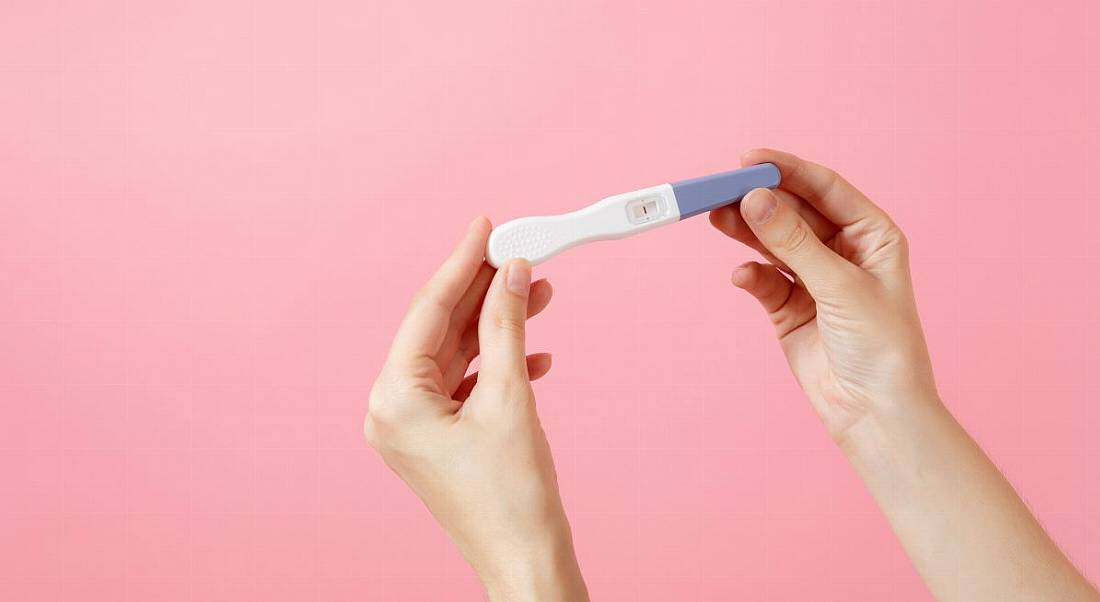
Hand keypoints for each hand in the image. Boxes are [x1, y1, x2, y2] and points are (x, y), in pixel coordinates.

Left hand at [365, 217, 587, 601]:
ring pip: (455, 354)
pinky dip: (497, 364)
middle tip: (522, 254)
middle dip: (485, 293)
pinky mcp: (437, 438)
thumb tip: (512, 273)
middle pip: (440, 329)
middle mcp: (392, 411)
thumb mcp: (512, 397)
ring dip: (497, 326)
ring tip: (538, 295)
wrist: (527, 562)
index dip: (462, 263)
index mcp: (394, 399)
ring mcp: (413, 427)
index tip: (485, 226)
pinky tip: (534, 352)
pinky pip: (464, 383)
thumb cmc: (513, 498)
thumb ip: (507, 326)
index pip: (428, 311)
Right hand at [709, 148, 937, 441]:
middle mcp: (843, 252)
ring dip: (746, 231)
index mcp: (872, 235)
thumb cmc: (882, 347)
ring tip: (716, 218)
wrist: (874, 412)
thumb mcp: (839, 286)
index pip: (824, 188)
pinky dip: (751, 276)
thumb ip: (793, 242)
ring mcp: (814, 280)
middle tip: (721, 190)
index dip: (787, 170)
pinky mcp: (790, 309)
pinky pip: (764, 280)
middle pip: (792, 212)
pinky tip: (743, 277)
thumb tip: (755, 199)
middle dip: (759, 200)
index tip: (749, 159)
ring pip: (772, 243)